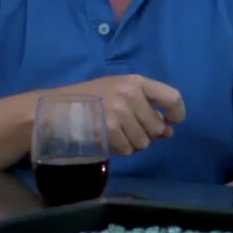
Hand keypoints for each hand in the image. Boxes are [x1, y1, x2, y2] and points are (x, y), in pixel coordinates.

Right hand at [55, 75, 186, 156]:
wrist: (55, 108)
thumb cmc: (91, 99)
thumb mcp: (120, 93)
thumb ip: (146, 108)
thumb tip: (169, 131)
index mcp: (136, 82)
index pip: (172, 97)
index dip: (177, 114)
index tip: (171, 122)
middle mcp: (130, 94)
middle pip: (158, 127)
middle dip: (147, 134)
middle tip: (130, 130)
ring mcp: (119, 111)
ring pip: (144, 142)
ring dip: (133, 143)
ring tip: (117, 133)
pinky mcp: (109, 129)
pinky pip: (128, 150)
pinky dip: (121, 150)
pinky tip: (109, 140)